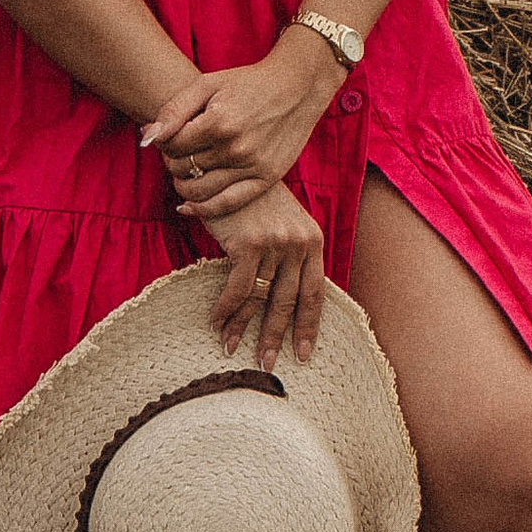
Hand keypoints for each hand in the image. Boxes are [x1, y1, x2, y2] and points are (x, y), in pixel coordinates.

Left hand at [142, 34, 341, 225]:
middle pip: (182, 168)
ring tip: (184, 173)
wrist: (297, 88)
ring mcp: (252, 167)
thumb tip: (146, 137)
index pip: (171, 146)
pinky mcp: (266, 179)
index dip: (163, 142)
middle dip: (172, 162)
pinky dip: (202, 210)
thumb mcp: (208, 84)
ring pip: (198, 191)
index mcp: (218, 123)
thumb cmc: (249, 82)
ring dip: (183, 184)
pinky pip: (226, 204)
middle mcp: (235, 149)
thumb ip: (174, 110)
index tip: (171, 136)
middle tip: (178, 152)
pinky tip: (188, 206)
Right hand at [203, 182, 329, 367]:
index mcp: (313, 240)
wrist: (230, 167)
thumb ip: (287, 256)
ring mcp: (276, 244)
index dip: (309, 326)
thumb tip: (278, 300)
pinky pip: (238, 289)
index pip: (315, 292)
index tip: (304, 353)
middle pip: (289, 302)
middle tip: (267, 364)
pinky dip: (225, 309)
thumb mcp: (281, 224)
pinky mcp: (250, 244)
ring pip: (260, 299)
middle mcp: (299, 243)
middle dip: (276, 337)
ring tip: (232, 349)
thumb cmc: (253, 198)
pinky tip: (216, 323)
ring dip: (242, 327)